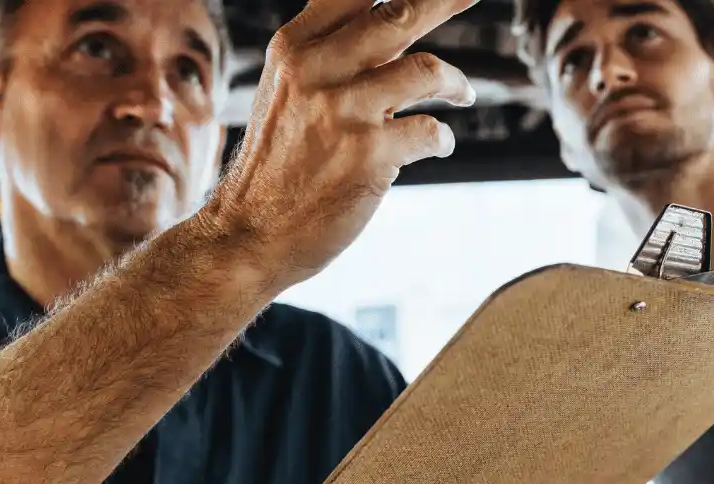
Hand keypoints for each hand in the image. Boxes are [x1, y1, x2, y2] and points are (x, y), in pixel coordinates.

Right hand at [206, 0, 476, 286]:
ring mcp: (344, 111)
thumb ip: (331, 55)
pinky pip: (431, 131)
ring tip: (463, 93)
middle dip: (447, 0)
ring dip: (455, 83)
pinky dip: (443, 138)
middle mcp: (316, 70)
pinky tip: (439, 144)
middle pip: (399, 15)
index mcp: (294, 48)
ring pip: (427, 70)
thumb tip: (392, 24)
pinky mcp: (370, 155)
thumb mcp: (286, 91)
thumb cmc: (279, 162)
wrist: (250, 232)